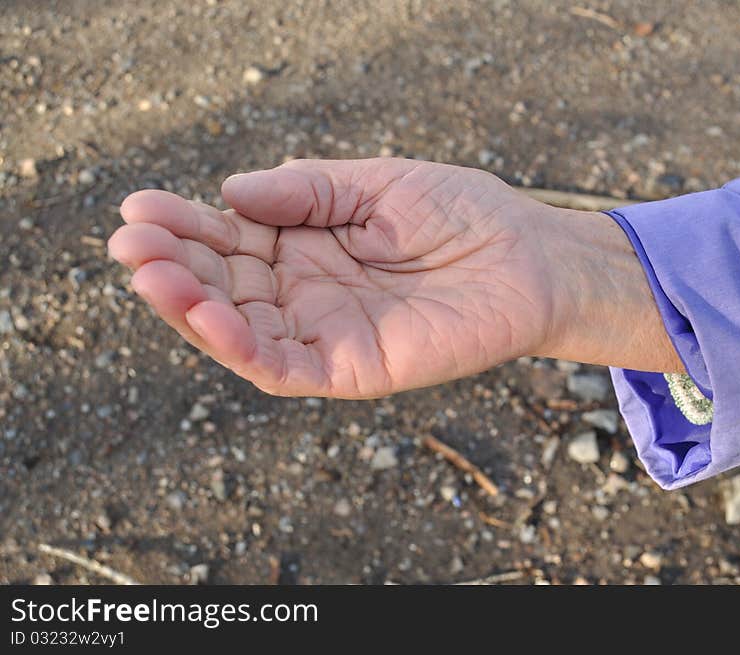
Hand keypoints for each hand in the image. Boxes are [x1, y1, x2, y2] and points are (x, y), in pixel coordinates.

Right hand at [109, 158, 680, 397]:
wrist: (529, 256)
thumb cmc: (460, 213)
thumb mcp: (375, 183)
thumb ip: (306, 190)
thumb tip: (230, 192)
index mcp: (305, 247)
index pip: (229, 240)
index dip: (184, 225)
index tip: (138, 206)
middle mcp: (306, 294)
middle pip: (222, 287)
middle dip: (172, 266)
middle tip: (128, 241)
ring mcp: (326, 333)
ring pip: (240, 332)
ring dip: (190, 308)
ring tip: (149, 274)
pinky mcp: (352, 368)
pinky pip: (284, 368)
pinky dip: (241, 347)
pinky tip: (206, 314)